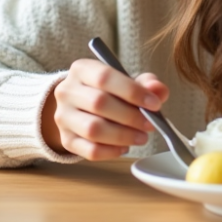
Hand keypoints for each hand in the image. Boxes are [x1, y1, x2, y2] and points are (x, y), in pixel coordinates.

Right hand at [42, 60, 169, 159]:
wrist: (79, 107)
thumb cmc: (109, 91)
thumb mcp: (126, 81)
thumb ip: (146, 83)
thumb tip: (159, 90)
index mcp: (82, 69)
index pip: (105, 77)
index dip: (132, 91)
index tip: (154, 104)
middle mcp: (67, 91)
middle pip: (99, 103)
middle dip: (130, 116)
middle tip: (150, 124)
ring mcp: (63, 116)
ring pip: (93, 129)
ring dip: (123, 136)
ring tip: (141, 137)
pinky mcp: (66, 139)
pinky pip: (89, 150)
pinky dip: (111, 151)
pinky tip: (125, 147)